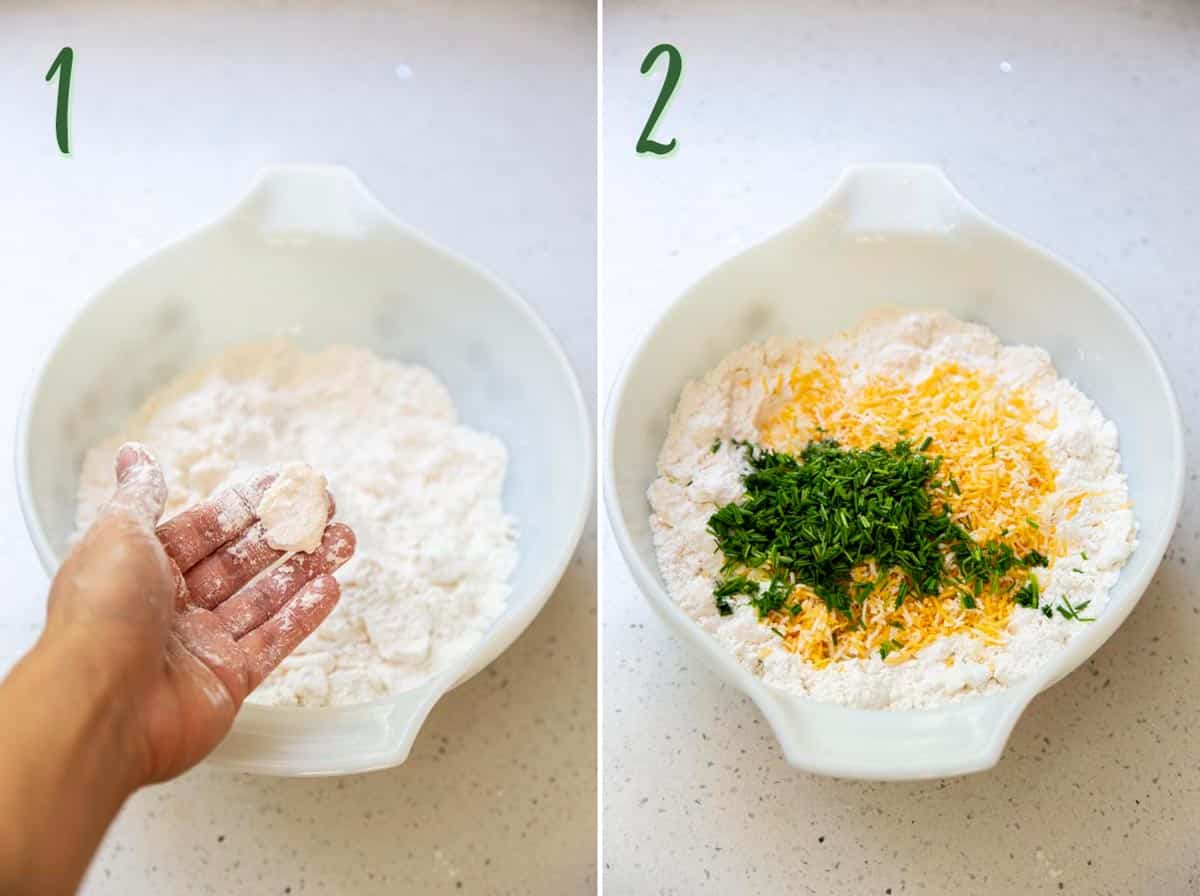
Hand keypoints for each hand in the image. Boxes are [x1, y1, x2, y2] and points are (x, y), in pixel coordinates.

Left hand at [46, 443, 355, 783]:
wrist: (100, 703)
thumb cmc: (101, 614)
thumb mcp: (118, 534)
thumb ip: (141, 496)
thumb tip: (135, 455)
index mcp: (145, 567)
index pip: (207, 527)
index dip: (249, 503)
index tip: (289, 482)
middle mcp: (174, 606)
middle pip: (242, 561)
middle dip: (286, 532)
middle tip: (327, 508)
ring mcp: (203, 645)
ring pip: (265, 599)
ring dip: (305, 568)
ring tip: (343, 542)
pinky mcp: (227, 681)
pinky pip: (273, 642)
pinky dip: (303, 616)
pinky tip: (329, 589)